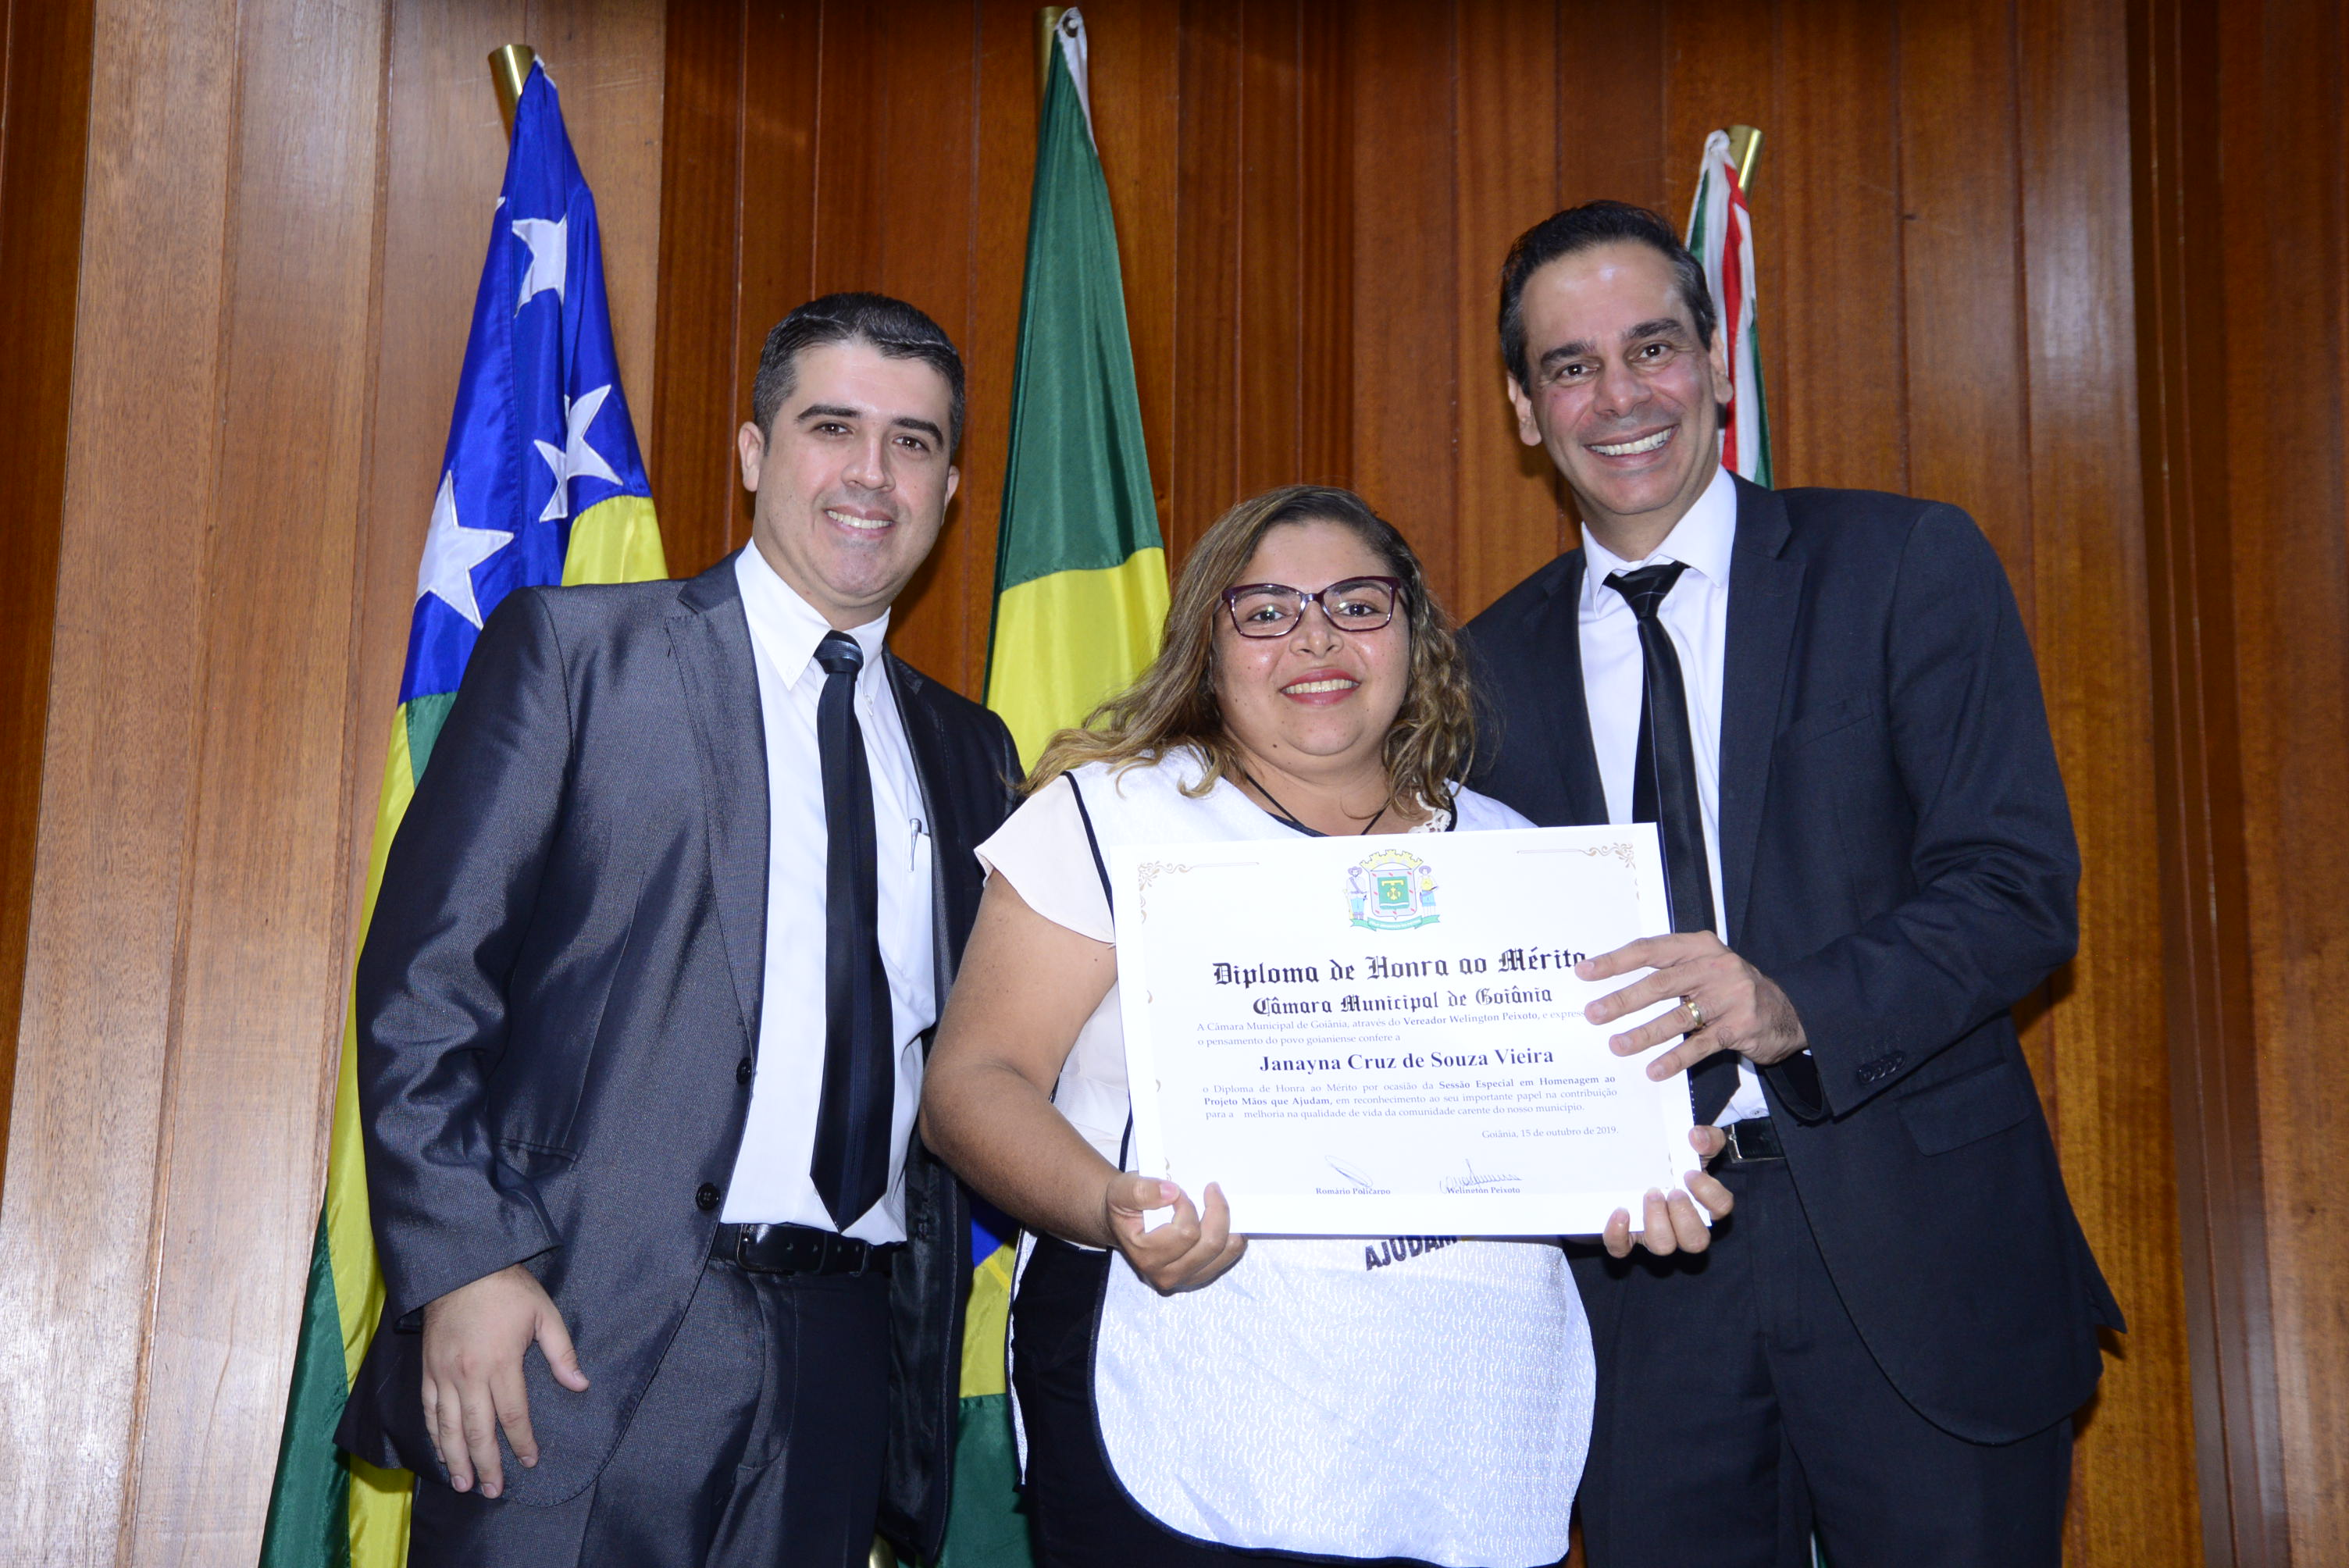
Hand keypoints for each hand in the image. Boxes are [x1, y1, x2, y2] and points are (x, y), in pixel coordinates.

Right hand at [420, 1262, 589, 1497]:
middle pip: (478, 1430)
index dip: (522, 1441)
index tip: (529, 1461)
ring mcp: (443, 1374)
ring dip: (456, 1459)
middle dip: (487, 1463)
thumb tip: (580, 1386)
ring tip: (463, 1484)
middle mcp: (468, 1375)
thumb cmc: (507, 1289)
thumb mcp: (544, 1313)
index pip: (512, 1414)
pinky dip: (434, 1435)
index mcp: (500, 1363)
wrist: (459, 1266)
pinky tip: (440, 1451)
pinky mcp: (427, 1369)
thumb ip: (562, 1353)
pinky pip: (428, 1410)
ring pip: (447, 1427)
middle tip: (492, 1491)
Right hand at [1103, 1173, 1246, 1293]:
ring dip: (1227, 1223)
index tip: (1178, 1192)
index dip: (1187, 1205)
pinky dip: (1232, 1236)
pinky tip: (1222, 1221)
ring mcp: (1185, 1279)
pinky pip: (1229, 1258)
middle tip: (1211, 1189)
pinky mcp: (1199, 1277)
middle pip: (1210, 1244)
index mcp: (1146, 1256)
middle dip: (1217, 1211)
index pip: (1186, 1232)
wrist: (1124, 1226)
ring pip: (1224, 1252)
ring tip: (1216, 1202)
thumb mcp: (1122, 1191)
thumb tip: (1171, 1193)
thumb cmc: (1123, 1207)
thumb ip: (1141, 1190)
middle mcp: (1166, 1275)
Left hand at [1580, 932, 1806, 1080]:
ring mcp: (1730, 996)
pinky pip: (1701, 1044)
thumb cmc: (1732, 988)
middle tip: (1593, 1014)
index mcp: (1698, 946)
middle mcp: (1713, 967)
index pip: (1650, 950)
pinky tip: (1654, 1070)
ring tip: (1617, 1045)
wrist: (1790, 1009)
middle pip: (1660, 983)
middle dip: (1622, 1000)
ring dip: (1643, 1033)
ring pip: (1678, 1016)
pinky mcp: (1740, 1026)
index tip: (1584, 972)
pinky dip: (1675, 1058)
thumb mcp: (1705, 967)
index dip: (1615, 961)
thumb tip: (1615, 989)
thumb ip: (1670, 971)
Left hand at [1603, 1126, 1734, 1257]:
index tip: (1690, 1174)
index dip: (1709, 1194)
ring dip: (1657, 1221)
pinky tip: (1620, 1211)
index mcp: (1702, 1203)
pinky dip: (1619, 1233)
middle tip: (1672, 1191)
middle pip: (1696, 1241)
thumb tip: (1696, 1137)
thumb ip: (1705, 1137)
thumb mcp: (1691, 1144)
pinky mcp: (1625, 1237)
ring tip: (1649, 1194)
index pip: (1721, 1208)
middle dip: (1685, 1216)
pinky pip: (1621, 1248)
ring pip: (1663, 1246)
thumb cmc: (1669, 1161)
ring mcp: (1654, 1234)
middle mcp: (1681, 1226)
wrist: (1631, 1164)